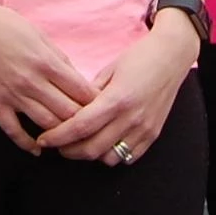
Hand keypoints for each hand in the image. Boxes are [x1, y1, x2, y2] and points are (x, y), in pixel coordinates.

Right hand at [0, 0, 99, 151]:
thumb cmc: (5, 24)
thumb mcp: (39, 35)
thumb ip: (58, 59)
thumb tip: (75, 80)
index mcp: (46, 62)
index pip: (81, 91)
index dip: (96, 102)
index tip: (103, 108)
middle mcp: (32, 81)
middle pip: (68, 112)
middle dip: (83, 121)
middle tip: (91, 128)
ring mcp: (12, 94)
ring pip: (46, 124)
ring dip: (61, 134)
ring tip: (70, 139)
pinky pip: (13, 131)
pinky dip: (27, 144)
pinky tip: (38, 149)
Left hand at [37, 21, 198, 164]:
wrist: (172, 56)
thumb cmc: (139, 57)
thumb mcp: (109, 69)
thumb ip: (90, 93)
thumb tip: (71, 109)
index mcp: (117, 99)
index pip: (80, 127)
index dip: (58, 137)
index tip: (44, 139)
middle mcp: (131, 118)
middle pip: (92, 148)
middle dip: (68, 150)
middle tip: (57, 144)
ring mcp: (144, 129)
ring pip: (109, 157)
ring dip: (91, 154)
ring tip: (79, 143)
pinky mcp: (153, 134)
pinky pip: (128, 157)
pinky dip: (111, 155)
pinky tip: (102, 143)